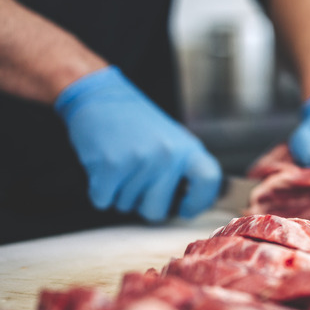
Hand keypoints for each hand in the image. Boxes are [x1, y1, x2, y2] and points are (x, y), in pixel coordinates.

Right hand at [54, 66, 221, 221]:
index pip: (209, 181)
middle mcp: (167, 155)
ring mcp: (140, 160)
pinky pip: (104, 201)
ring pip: (127, 206)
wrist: (101, 98)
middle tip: (136, 180)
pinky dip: (100, 191)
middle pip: (157, 211)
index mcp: (187, 149)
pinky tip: (104, 167)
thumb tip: (196, 203)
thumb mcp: (173, 141)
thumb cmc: (137, 125)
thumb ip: (184, 170)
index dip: (198, 203)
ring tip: (121, 164)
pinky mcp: (111, 166)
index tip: (184, 208)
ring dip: (120, 193)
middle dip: (142, 204)